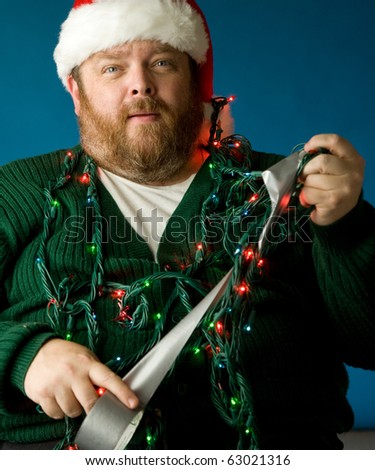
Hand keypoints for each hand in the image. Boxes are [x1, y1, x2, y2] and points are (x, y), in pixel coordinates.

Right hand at [24, 339, 138, 418]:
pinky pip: (56, 415)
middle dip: (93, 408)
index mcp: (87, 363)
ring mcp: (57, 384)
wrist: (35, 351)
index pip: (109, 378)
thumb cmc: (66, 356)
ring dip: (73, 408)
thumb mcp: (85, 357)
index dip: (123, 392)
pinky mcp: (42, 394)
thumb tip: (111, 394)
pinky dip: (58, 411)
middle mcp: (73, 372)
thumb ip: (97, 374)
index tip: (133, 403)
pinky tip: (57, 398)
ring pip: (73, 411)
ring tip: (69, 395)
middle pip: (91, 402)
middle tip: (89, 403)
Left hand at [299, 134, 364, 224]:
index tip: (308, 148)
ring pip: (312, 179)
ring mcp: (344, 187)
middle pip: (321, 161)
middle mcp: (353, 172)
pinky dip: (305, 196)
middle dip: (307, 169)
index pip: (336, 141)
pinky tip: (313, 200)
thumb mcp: (337, 170)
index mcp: (353, 159)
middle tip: (305, 177)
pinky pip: (309, 193)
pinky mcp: (333, 200)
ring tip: (312, 190)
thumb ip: (326, 159)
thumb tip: (304, 155)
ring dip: (306, 185)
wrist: (340, 215)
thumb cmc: (334, 188)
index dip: (318, 140)